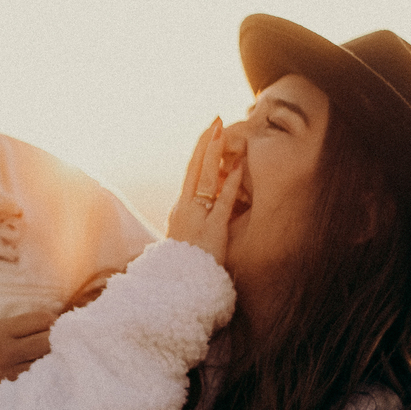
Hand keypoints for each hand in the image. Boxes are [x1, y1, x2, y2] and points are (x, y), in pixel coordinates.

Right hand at [0, 310, 55, 395]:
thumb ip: (19, 326)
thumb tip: (51, 322)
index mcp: (1, 330)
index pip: (42, 319)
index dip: (54, 320)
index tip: (55, 325)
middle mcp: (8, 349)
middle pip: (49, 340)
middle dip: (59, 339)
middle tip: (60, 342)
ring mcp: (12, 372)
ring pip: (48, 362)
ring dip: (55, 359)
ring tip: (54, 358)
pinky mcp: (14, 390)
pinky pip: (39, 380)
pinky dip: (46, 375)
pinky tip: (46, 373)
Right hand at [166, 119, 242, 265]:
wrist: (174, 289)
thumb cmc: (182, 268)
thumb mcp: (184, 240)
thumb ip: (193, 222)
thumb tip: (203, 208)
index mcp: (180, 210)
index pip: (190, 175)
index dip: (199, 152)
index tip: (208, 133)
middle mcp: (184, 209)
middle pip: (195, 170)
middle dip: (206, 143)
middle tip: (215, 120)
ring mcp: (197, 219)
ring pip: (205, 180)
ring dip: (214, 154)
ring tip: (222, 132)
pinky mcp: (211, 231)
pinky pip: (222, 203)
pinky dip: (229, 184)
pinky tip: (237, 167)